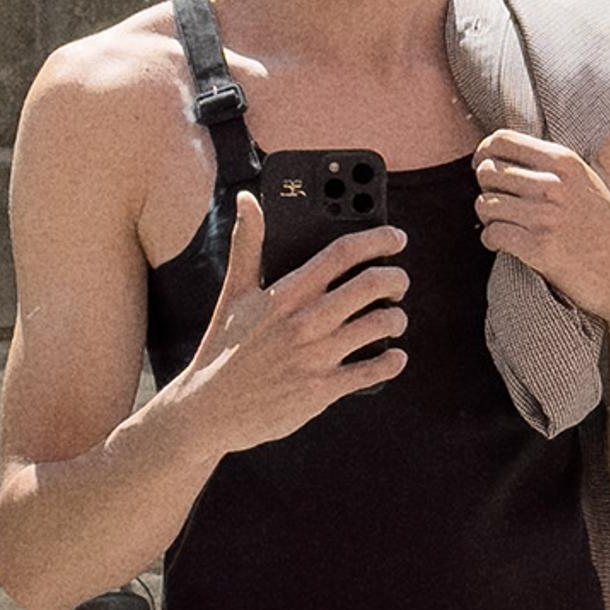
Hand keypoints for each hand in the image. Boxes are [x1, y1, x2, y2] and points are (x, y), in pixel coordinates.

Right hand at [180, 190, 408, 452]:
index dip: (377, 239)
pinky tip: (395, 357)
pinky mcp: (322, 391)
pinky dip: (392, 362)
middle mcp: (304, 321)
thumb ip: (246, 244)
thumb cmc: (223, 349)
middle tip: (399, 282)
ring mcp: (315, 357)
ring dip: (397, 319)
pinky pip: (373, 371)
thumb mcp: (233, 293)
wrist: (210, 409)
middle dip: (396, 279)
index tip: (397, 238)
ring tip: (395, 318)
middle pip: (370, 285)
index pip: (341, 253)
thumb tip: (247, 200)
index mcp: (285, 293)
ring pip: (379, 326)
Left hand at [472, 128, 609, 327]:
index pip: (503, 141)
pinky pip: (492, 234)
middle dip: (486, 187)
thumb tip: (534, 154)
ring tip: (500, 224)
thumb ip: (566, 167)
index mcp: (565, 162)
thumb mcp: (597, 182)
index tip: (483, 165)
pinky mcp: (538, 249)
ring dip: (487, 215)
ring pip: (485, 204)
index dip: (484, 152)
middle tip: (497, 202)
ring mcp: (544, 217)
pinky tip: (501, 243)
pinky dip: (491, 239)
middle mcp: (552, 185)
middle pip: (489, 172)